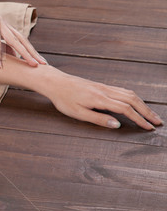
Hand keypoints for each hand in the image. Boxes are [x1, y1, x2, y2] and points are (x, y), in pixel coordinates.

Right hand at [0, 10, 45, 67]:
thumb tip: (7, 56)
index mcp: (2, 26)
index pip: (19, 39)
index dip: (28, 51)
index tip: (36, 61)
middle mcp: (2, 22)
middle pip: (21, 39)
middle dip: (32, 53)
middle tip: (41, 64)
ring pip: (14, 40)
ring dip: (24, 54)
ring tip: (31, 64)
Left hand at [47, 73, 162, 129]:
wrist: (54, 82)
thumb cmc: (63, 99)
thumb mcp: (78, 113)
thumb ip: (98, 119)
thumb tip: (118, 125)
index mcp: (100, 99)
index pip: (126, 109)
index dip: (139, 119)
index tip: (149, 128)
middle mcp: (105, 90)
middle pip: (133, 100)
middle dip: (147, 111)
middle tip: (158, 122)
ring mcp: (104, 86)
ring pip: (129, 93)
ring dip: (142, 104)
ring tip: (150, 114)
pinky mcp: (101, 85)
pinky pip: (122, 90)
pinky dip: (134, 97)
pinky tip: (136, 103)